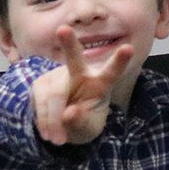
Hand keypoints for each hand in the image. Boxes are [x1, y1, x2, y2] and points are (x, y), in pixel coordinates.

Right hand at [31, 26, 132, 145]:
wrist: (63, 126)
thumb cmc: (83, 122)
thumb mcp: (88, 129)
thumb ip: (81, 122)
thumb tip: (68, 113)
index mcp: (101, 83)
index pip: (112, 71)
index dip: (120, 60)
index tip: (129, 48)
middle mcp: (79, 73)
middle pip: (74, 59)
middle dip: (69, 43)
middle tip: (63, 30)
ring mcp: (58, 76)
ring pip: (53, 94)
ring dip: (52, 120)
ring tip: (57, 140)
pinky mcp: (41, 84)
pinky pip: (39, 101)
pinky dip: (43, 119)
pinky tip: (48, 132)